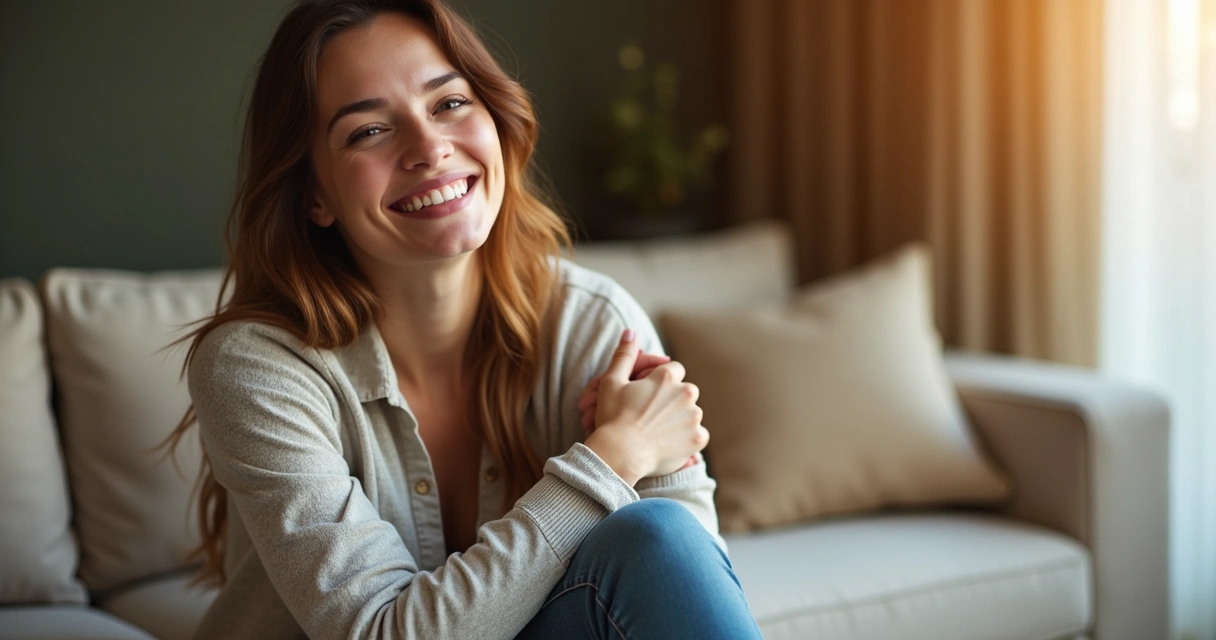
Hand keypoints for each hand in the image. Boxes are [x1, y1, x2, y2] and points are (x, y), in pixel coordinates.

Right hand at [578, 351, 698, 471]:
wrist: (621, 453)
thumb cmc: (613, 417)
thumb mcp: (612, 382)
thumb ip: (624, 356)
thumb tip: (630, 332)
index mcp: (666, 377)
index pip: (674, 369)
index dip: (663, 381)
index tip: (652, 394)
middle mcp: (685, 393)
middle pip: (686, 392)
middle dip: (674, 400)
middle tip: (655, 415)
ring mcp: (693, 417)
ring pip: (692, 414)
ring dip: (681, 419)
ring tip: (660, 431)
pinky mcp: (697, 438)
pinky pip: (699, 435)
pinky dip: (688, 439)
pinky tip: (671, 443)